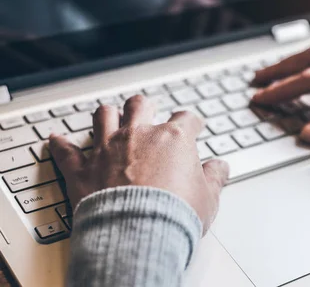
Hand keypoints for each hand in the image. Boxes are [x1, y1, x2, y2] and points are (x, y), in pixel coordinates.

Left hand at [49, 96, 228, 233]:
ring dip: (108, 115)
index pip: (186, 119)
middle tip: (148, 111)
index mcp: (173, 139)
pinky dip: (61, 145)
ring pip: (104, 116)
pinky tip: (56, 139)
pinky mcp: (83, 169)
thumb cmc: (174, 215)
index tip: (194, 127)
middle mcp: (139, 136)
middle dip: (145, 107)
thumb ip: (215, 178)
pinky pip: (66, 151)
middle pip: (141, 106)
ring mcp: (108, 149)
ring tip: (110, 117)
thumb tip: (221, 168)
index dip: (192, 122)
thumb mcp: (208, 198)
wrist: (138, 234)